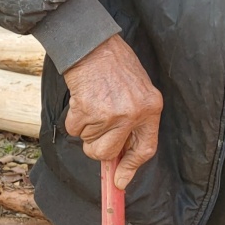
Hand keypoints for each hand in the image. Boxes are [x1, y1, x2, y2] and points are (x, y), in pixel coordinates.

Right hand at [61, 34, 162, 190]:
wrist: (93, 43)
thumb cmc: (115, 65)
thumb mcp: (137, 90)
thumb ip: (133, 121)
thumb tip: (120, 159)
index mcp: (151, 108)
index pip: (146, 148)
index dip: (131, 167)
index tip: (119, 181)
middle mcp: (133, 113)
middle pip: (109, 152)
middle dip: (97, 147)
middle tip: (94, 126)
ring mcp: (111, 112)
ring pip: (89, 142)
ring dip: (85, 127)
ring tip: (91, 101)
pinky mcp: (88, 109)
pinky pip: (74, 129)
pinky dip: (73, 118)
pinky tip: (81, 97)